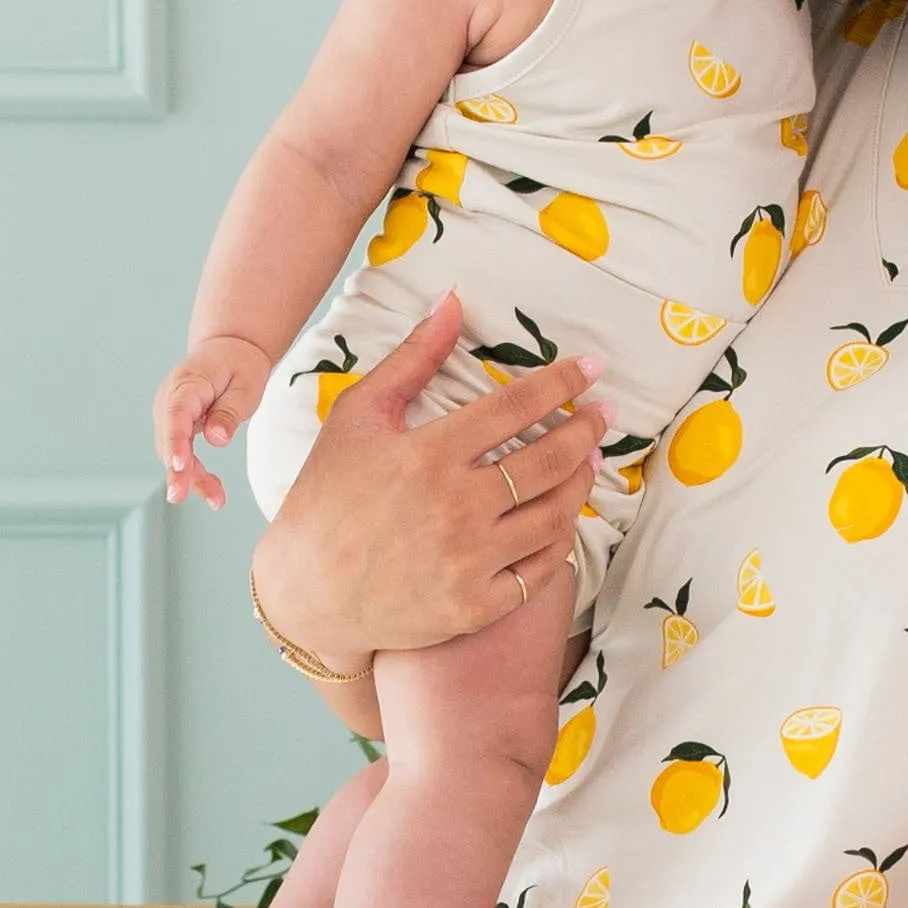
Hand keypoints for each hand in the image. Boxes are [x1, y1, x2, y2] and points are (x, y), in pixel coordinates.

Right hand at [156, 335, 275, 508]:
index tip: (177, 465)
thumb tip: (216, 439)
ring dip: (189, 477)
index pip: (176, 415)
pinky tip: (213, 491)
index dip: (175, 442)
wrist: (229, 349)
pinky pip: (181, 452)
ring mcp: (169, 413)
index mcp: (187, 384)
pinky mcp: (176, 425)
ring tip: (216, 500)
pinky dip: (194, 472)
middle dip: (176, 470)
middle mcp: (170, 399)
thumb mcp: (245, 385)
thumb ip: (229, 411)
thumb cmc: (239, 364)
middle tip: (180, 497)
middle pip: (169, 439)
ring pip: (173, 451)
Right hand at [251, 292, 607, 664]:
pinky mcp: (475, 607)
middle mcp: (454, 508)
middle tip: (603, 415)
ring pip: (554, 515)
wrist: (305, 593)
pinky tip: (563, 517)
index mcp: (427, 455)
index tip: (591, 368)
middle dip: (585, 430)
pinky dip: (561, 539)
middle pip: (549, 460)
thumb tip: (454, 300)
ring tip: (588, 460)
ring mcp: (468, 562)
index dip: (562, 382)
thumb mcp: (358, 416)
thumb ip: (412, 358)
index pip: (516, 406)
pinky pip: (541, 569)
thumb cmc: (327, 496)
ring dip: (581, 482)